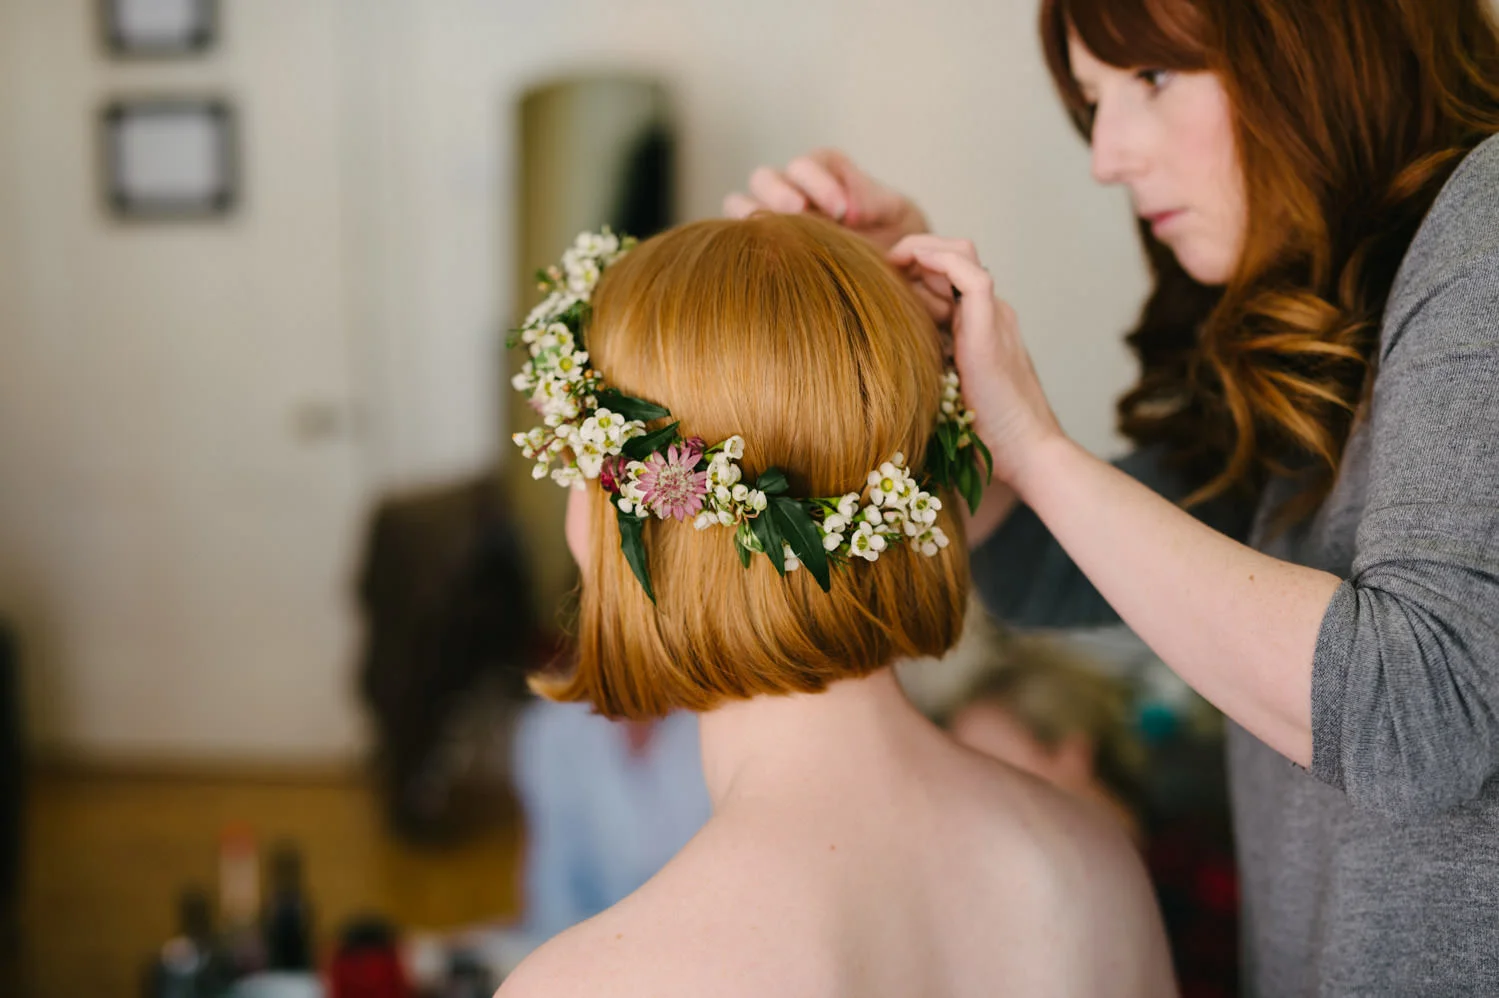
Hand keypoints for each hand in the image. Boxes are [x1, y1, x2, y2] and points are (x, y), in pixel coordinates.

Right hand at [722, 148, 928, 251]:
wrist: (892, 272)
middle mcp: (791, 190)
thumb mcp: (897, 214)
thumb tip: (846, 209)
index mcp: (823, 172)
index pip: (808, 164)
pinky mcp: (759, 248)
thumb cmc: (894, 237)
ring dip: (754, 217)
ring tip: (780, 240)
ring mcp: (770, 219)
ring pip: (739, 204)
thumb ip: (875, 201)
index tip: (843, 211)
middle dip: (779, 192)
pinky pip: (735, 240)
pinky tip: (772, 263)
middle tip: (800, 214)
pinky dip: (744, 245)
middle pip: (764, 178)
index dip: (819, 182)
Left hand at [888, 235, 1064, 496]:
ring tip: (889, 264)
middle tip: (878, 270)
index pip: (946, 277)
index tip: (879, 281)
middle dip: (912, 255)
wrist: (1026, 454)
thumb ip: (925, 369)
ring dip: (921, 251)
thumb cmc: (985, 438)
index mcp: (980, 327)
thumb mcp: (942, 393)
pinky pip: (969, 274)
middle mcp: (990, 314)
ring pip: (961, 254)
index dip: (913, 270)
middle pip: (952, 257)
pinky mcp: (992, 327)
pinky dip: (938, 260)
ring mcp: (995, 317)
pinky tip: (909, 265)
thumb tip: (882, 364)